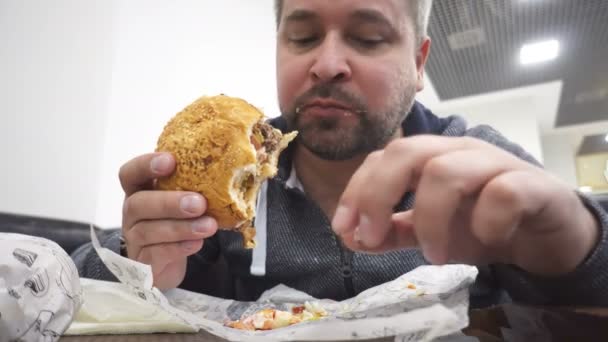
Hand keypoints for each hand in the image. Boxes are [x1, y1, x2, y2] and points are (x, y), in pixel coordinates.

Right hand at [119, 152, 217, 288]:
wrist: (164, 265)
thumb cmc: (175, 222)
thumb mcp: (180, 201)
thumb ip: (194, 186)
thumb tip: (232, 168)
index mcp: (140, 191)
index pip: (131, 173)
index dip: (146, 165)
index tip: (170, 161)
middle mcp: (132, 213)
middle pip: (139, 203)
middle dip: (170, 202)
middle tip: (199, 203)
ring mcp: (134, 238)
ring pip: (149, 231)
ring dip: (182, 227)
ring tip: (209, 226)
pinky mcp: (142, 263)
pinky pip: (157, 254)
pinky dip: (179, 247)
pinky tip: (197, 243)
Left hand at [332, 136, 599, 275]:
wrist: (545, 232)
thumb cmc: (483, 223)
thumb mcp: (429, 232)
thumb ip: (392, 232)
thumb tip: (351, 237)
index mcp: (431, 157)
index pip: (383, 158)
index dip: (357, 190)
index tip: (343, 229)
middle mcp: (458, 152)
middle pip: (407, 152)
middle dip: (378, 195)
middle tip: (370, 238)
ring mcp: (494, 163)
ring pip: (446, 171)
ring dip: (428, 219)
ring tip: (431, 255)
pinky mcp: (531, 185)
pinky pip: (503, 192)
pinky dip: (486, 220)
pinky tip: (484, 240)